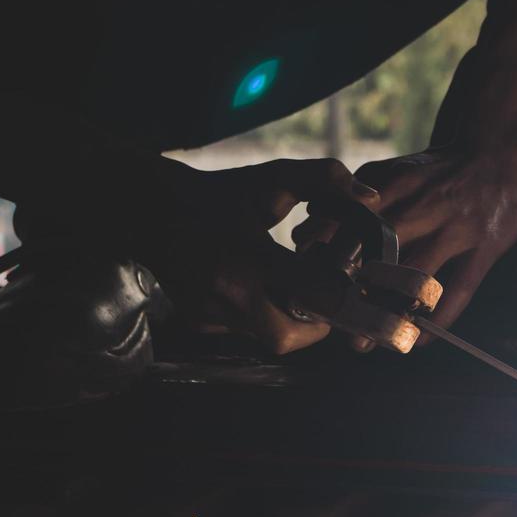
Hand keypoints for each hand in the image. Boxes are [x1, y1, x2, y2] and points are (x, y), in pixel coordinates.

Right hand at [138, 158, 379, 352]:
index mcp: (247, 258)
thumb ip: (324, 179)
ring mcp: (209, 313)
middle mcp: (226, 294)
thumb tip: (369, 198)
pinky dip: (264, 315)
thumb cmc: (215, 193)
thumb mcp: (271, 178)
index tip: (350, 279)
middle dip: (316, 323)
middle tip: (326, 296)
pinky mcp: (200, 321)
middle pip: (290, 337)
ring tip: (295, 287)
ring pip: (268, 338)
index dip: (341, 293)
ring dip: (291, 319)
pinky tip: (261, 287)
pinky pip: (246, 330)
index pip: (312, 295)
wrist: (147, 209)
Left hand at [294, 148, 516, 333]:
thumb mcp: (397, 170)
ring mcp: (458, 229)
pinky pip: (459, 292)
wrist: (497, 154)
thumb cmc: (437, 171)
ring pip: (417, 277)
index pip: (356, 221)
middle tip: (332, 318)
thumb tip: (308, 218)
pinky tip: (418, 338)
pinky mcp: (485, 249)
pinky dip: (438, 320)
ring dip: (391, 312)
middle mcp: (427, 206)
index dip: (330, 250)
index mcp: (400, 185)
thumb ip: (355, 195)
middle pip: (382, 253)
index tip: (309, 276)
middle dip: (353, 288)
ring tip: (369, 340)